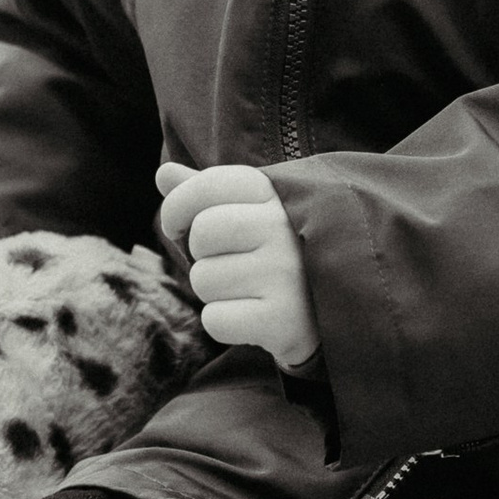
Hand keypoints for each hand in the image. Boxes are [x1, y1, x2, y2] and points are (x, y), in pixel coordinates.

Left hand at [156, 161, 321, 372]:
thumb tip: (163, 174)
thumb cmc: (277, 253)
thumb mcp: (250, 212)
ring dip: (214, 293)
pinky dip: (224, 323)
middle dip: (201, 255)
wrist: (335, 308)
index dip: (177, 207)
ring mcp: (285, 273)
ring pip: (204, 280)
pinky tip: (252, 317)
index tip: (178, 227)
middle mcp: (282, 227)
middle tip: (228, 265)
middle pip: (201, 233)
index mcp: (274, 193)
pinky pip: (215, 320)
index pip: (206, 185)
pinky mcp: (283, 318)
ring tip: (249, 291)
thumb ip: (206, 193)